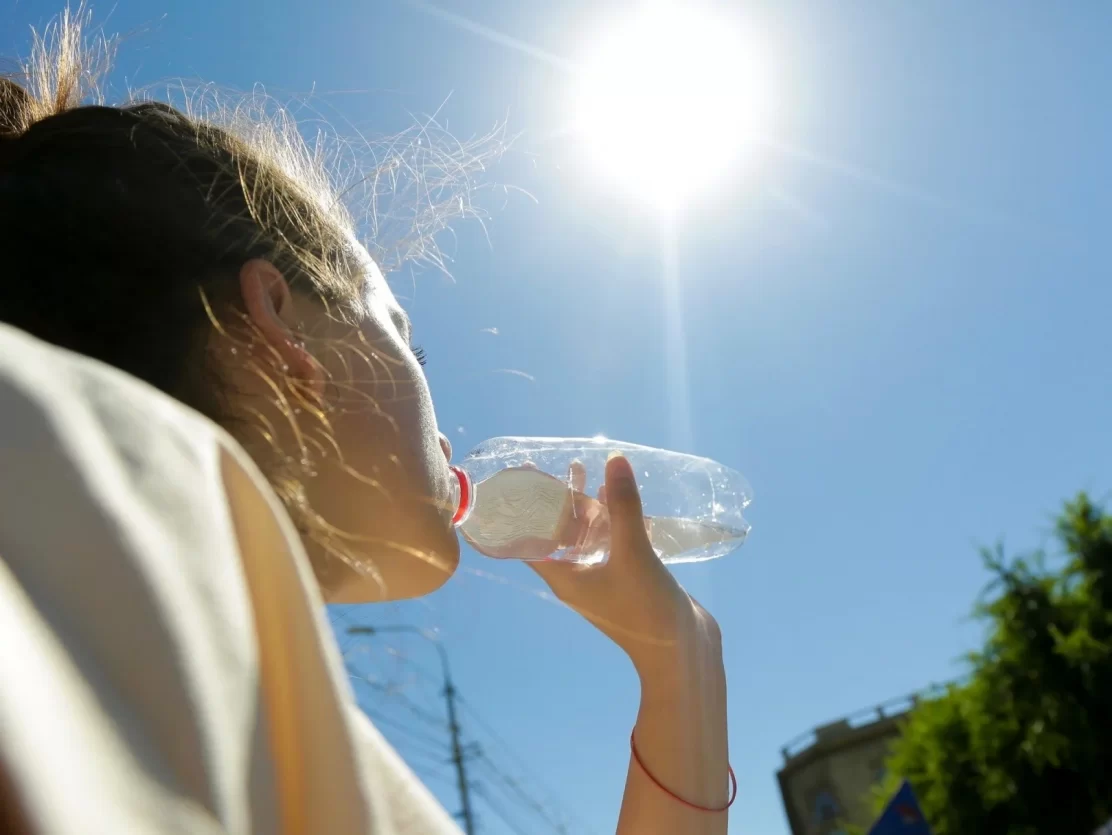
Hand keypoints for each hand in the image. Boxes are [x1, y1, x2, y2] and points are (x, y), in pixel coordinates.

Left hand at [530, 454, 720, 675]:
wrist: (682, 651)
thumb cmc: (646, 609)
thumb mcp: (632, 553)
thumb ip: (623, 506)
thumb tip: (613, 458)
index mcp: (563, 577)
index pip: (528, 539)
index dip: (521, 509)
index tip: (520, 477)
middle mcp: (577, 576)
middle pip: (556, 531)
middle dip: (555, 498)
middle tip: (552, 464)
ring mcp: (603, 577)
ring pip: (585, 534)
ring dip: (584, 504)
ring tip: (582, 468)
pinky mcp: (627, 576)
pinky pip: (611, 541)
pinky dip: (611, 518)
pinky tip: (618, 494)